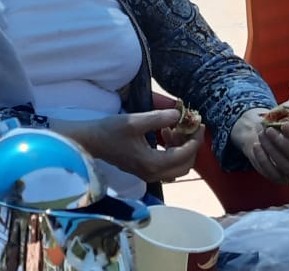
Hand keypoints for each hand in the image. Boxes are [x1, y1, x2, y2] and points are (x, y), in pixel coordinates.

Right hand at [55, 109, 201, 183]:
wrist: (90, 142)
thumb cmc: (109, 131)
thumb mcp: (134, 121)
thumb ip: (158, 118)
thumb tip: (179, 114)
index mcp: (152, 163)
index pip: (184, 155)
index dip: (194, 139)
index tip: (198, 124)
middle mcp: (153, 174)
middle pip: (185, 165)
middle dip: (190, 145)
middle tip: (188, 126)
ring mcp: (149, 175)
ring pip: (178, 166)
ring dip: (181, 148)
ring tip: (173, 128)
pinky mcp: (145, 171)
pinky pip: (168, 165)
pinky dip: (172, 151)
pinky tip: (164, 135)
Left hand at [230, 99, 288, 184]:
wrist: (265, 130)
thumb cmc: (283, 120)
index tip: (285, 126)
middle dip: (286, 145)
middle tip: (269, 130)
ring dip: (274, 152)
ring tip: (262, 135)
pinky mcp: (280, 178)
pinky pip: (274, 175)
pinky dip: (264, 160)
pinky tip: (256, 145)